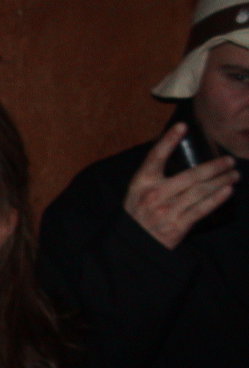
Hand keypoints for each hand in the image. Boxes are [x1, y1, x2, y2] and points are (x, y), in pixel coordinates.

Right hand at [124, 123, 239, 249]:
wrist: (134, 241)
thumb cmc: (139, 209)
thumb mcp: (138, 188)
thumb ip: (155, 173)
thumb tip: (178, 150)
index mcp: (142, 182)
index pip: (156, 157)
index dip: (169, 140)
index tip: (183, 125)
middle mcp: (154, 195)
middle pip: (189, 176)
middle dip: (214, 167)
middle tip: (229, 161)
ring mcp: (167, 211)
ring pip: (199, 192)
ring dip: (220, 181)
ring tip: (234, 174)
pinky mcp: (177, 226)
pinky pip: (201, 209)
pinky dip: (216, 199)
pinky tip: (228, 190)